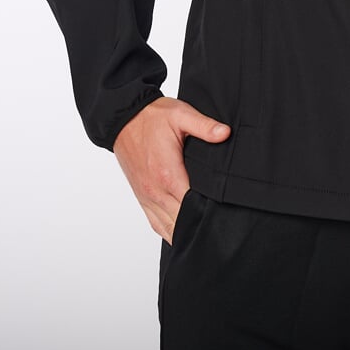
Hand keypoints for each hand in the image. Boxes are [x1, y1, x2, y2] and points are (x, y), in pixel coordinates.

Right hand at [112, 96, 230, 243]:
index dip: (209, 211)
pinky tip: (182, 233)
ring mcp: (148, 197)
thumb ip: (204, 126)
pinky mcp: (142, 197)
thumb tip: (225, 133)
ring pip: (169, 228)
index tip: (225, 211)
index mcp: (168, 174)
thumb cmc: (152, 117)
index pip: (192, 205)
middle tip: (221, 225)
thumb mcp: (181, 115)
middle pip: (182, 221)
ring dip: (185, 231)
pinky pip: (156, 224)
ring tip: (206, 234)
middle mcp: (156, 191)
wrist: (123, 119)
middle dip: (201, 223)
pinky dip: (170, 231)